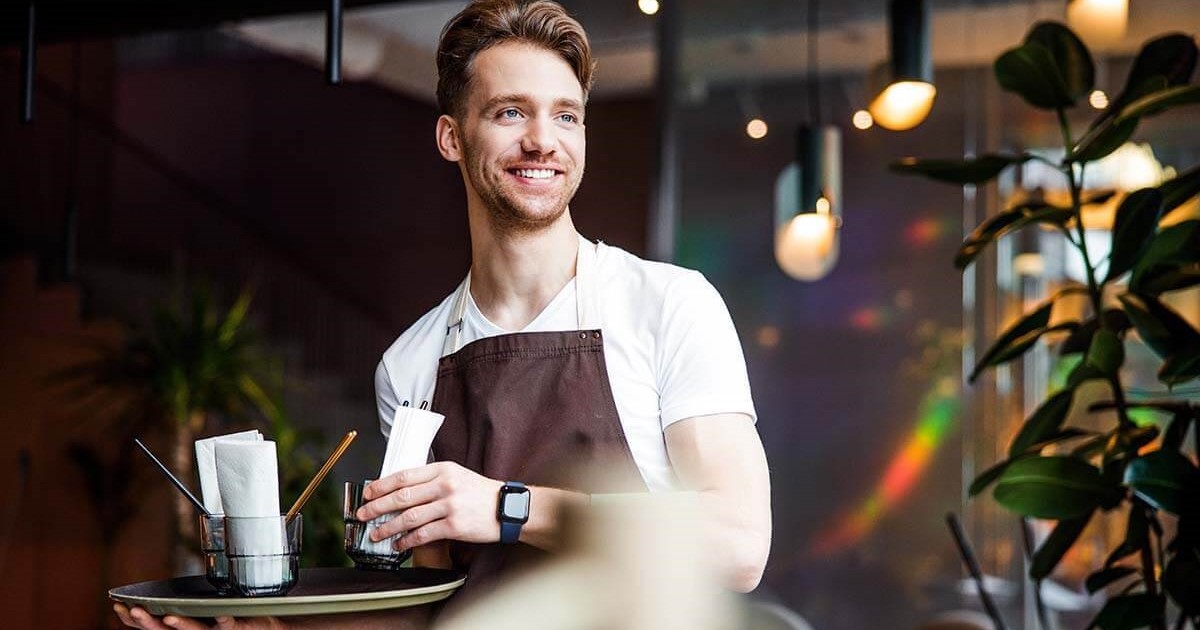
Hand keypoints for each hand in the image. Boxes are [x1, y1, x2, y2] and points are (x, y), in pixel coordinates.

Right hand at [113, 604, 281, 628]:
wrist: (265, 626)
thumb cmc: (229, 616)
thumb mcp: (199, 608)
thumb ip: (180, 603)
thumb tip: (155, 593)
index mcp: (183, 625)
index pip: (153, 625)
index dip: (134, 619)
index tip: (117, 606)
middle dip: (148, 622)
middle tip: (133, 610)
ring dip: (180, 625)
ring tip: (168, 617)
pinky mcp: (237, 627)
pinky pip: (230, 625)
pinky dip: (225, 620)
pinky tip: (223, 616)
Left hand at [357, 462, 501, 550]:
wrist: (506, 508)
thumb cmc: (479, 493)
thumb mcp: (456, 475)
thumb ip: (430, 479)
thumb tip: (399, 489)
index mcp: (442, 469)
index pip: (404, 475)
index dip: (382, 485)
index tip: (368, 493)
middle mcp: (445, 485)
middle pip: (402, 496)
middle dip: (377, 507)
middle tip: (363, 514)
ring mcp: (449, 506)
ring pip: (409, 517)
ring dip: (388, 527)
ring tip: (376, 533)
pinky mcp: (454, 526)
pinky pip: (423, 534)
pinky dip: (407, 540)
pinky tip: (399, 544)